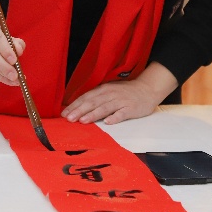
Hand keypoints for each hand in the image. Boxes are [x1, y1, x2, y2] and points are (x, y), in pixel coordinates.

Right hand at [0, 16, 24, 85]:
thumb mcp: (4, 34)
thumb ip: (13, 41)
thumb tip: (19, 50)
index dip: (6, 49)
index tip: (14, 59)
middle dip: (4, 65)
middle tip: (15, 74)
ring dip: (3, 73)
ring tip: (15, 79)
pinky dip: (0, 77)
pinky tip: (9, 80)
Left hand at [61, 62, 177, 124]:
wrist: (147, 89)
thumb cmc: (125, 92)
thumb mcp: (109, 91)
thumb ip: (96, 98)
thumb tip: (79, 107)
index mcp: (103, 90)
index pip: (86, 97)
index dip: (75, 105)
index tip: (64, 114)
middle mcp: (110, 94)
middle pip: (92, 102)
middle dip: (79, 110)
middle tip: (69, 119)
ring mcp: (121, 101)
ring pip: (104, 107)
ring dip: (93, 114)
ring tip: (83, 121)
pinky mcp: (131, 108)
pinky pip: (122, 113)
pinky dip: (115, 117)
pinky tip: (108, 122)